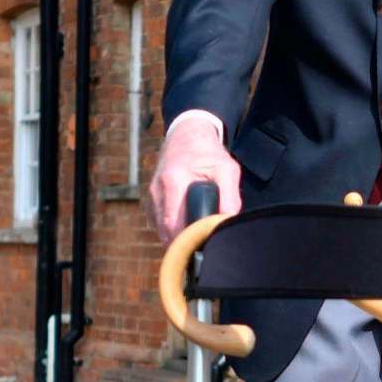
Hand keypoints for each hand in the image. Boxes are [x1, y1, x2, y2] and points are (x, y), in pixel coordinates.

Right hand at [148, 116, 242, 243]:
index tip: (203, 245)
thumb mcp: (227, 169)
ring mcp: (151, 195)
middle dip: (183, 242)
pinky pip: (159, 222)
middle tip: (203, 246)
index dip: (188, 239)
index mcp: (173, 180)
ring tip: (197, 235)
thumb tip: (226, 224)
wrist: (188, 136)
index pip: (173, 224)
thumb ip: (230, 196)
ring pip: (160, 228)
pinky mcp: (151, 199)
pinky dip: (172, 228)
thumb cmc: (209, 153)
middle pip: (165, 230)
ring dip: (177, 236)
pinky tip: (187, 224)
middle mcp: (157, 189)